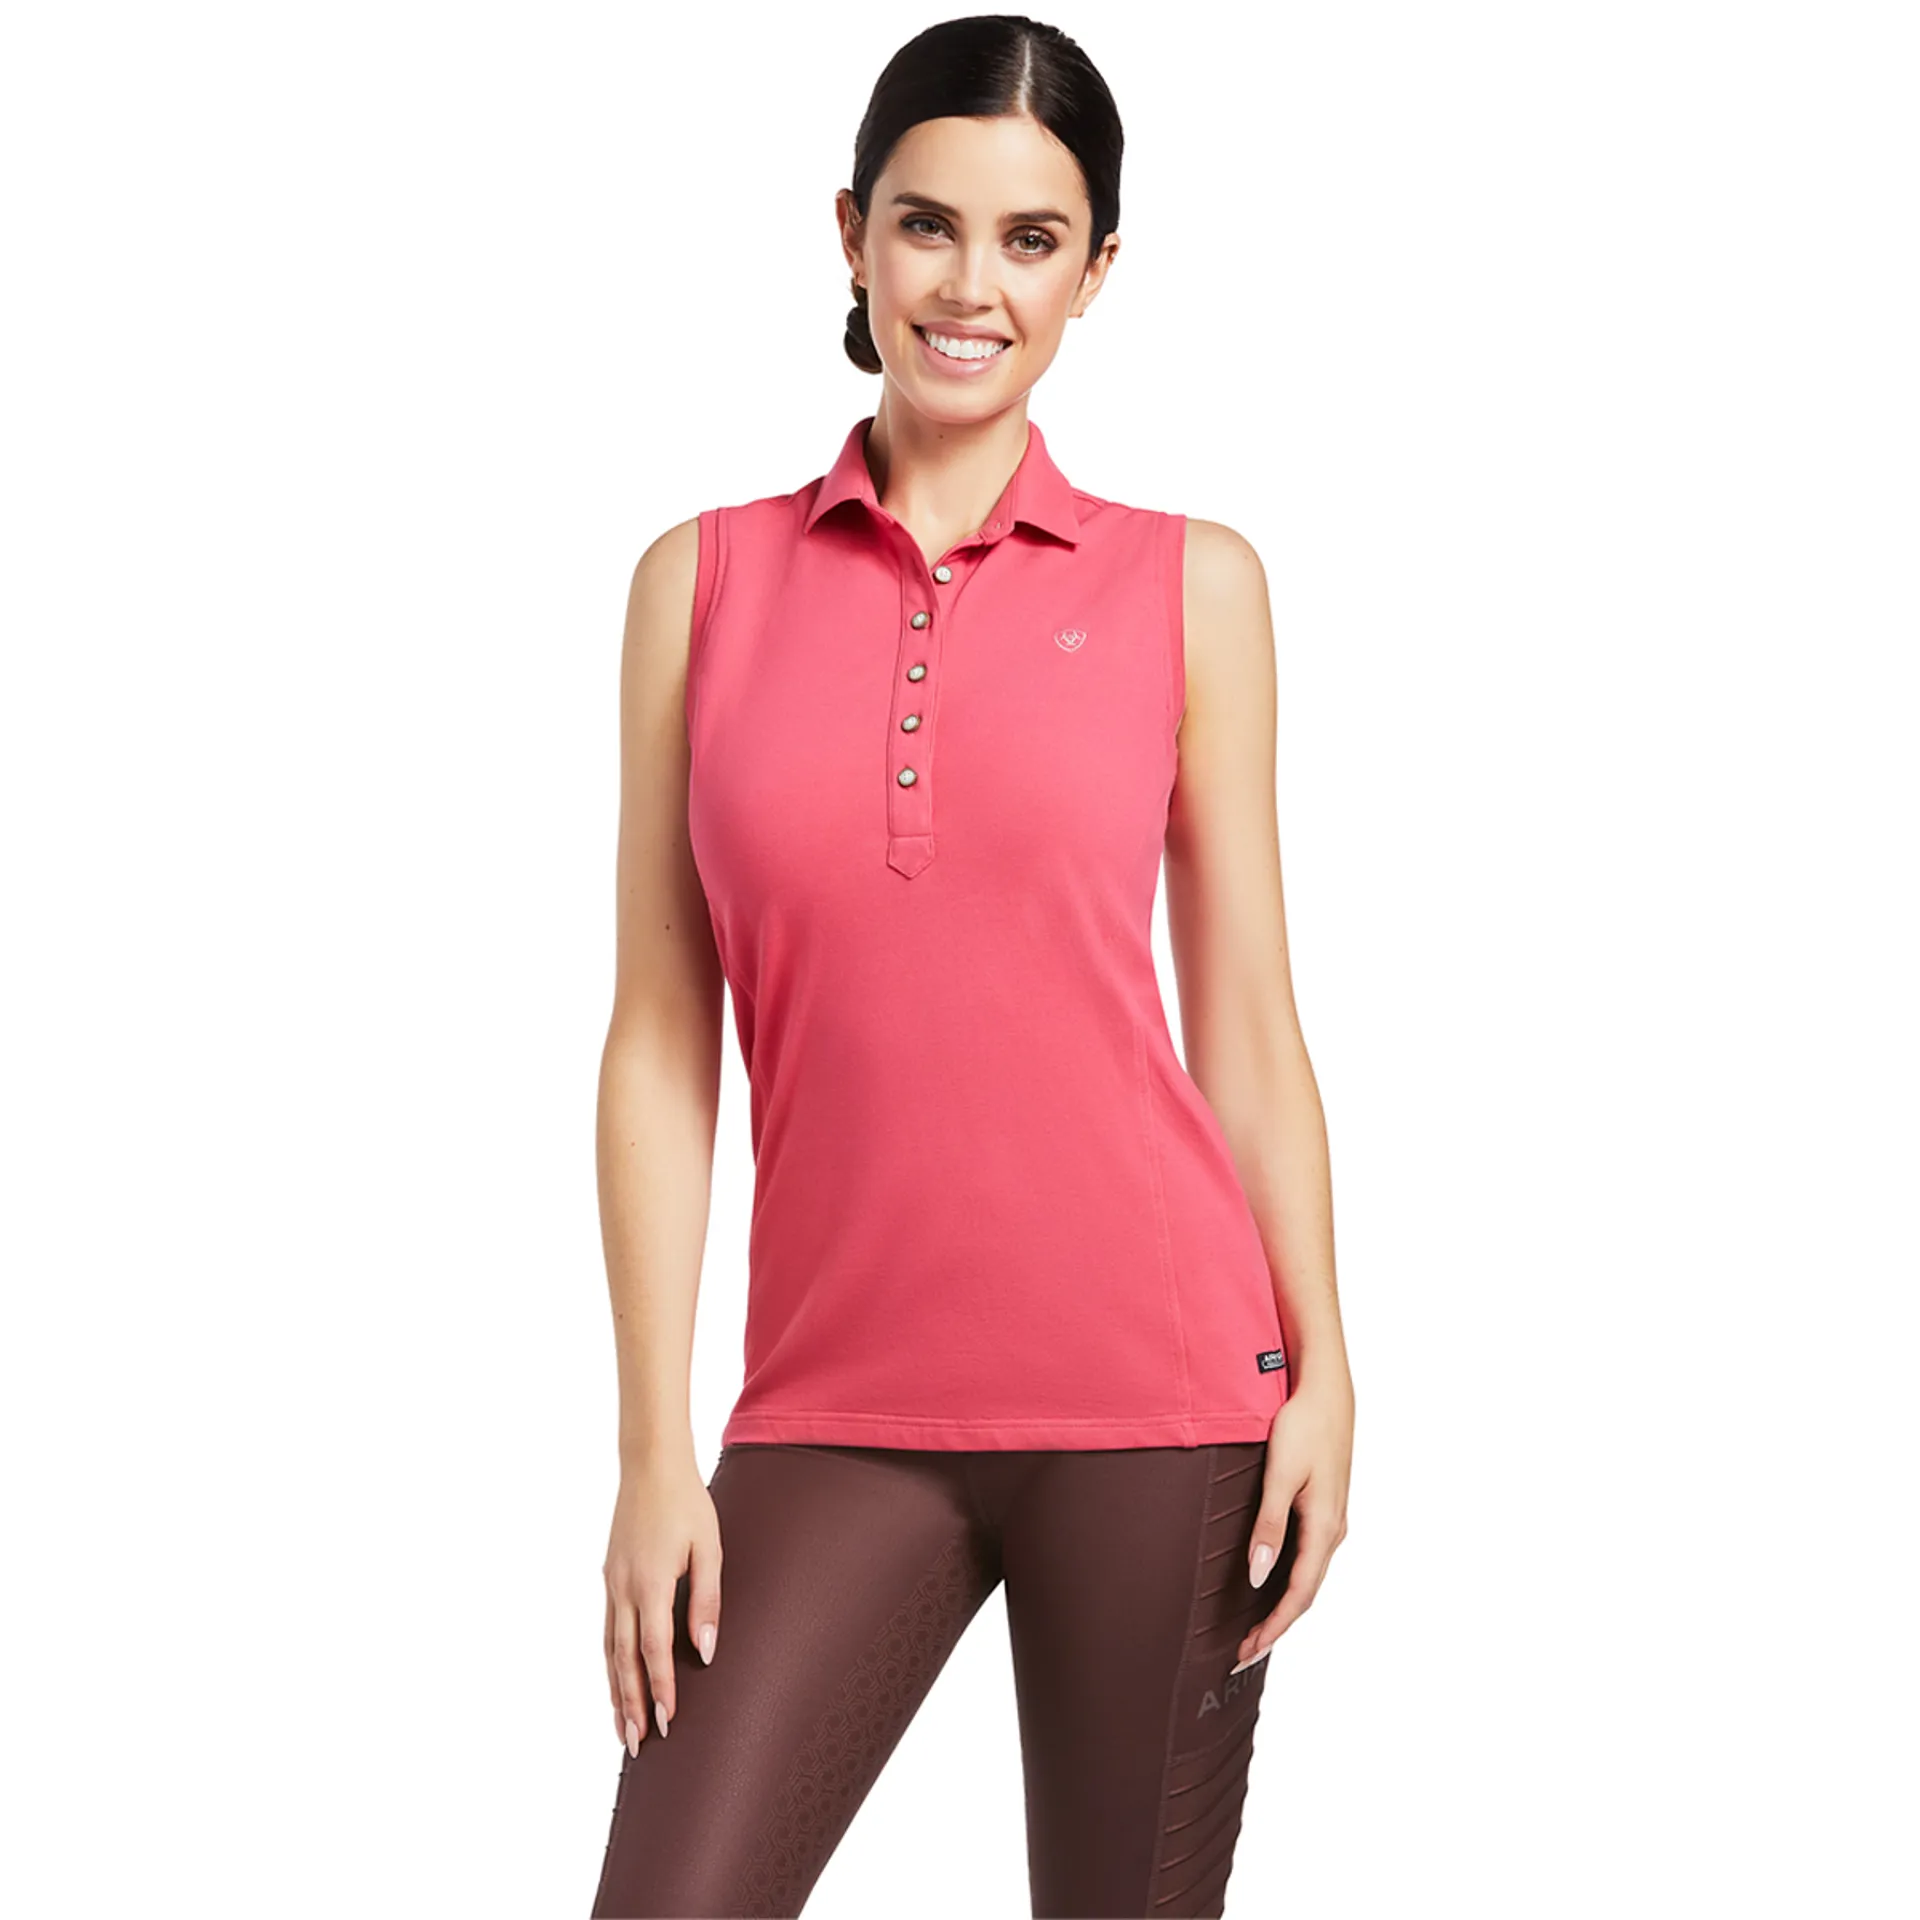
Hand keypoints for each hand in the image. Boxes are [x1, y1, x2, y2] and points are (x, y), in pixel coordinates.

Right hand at [603, 1449, 722, 1752]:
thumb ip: (708, 1601)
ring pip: (609, 1649)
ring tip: (623, 1729)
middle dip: (632, 1705)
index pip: (654, 1650)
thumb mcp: (709, 1548)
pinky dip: (609, 1662)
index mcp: (650, 1583)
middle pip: (624, 1660)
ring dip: (615, 1691)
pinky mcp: (609, 1577)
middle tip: (638, 1745)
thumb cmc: (687, 1503)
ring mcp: (611, 1584)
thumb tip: (708, 1651)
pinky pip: (606, 1630)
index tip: (668, 1722)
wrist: (650, 1464)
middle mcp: (624, 1589)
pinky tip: (614, 1679)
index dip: (662, 1688)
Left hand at [1232, 1373, 1353, 1672]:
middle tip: (1243, 1652)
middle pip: (1305, 1594)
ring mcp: (1332, 1521)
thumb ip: (1269, 1526)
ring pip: (1309, 1577)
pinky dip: (1291, 1582)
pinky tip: (1273, 1583)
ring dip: (1283, 1607)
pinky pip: (1310, 1558)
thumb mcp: (1280, 1474)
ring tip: (1254, 1628)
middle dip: (1276, 1627)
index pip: (1298, 1596)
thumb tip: (1258, 1576)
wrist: (1327, 1391)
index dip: (1273, 1629)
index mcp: (1324, 1528)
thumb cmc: (1302, 1426)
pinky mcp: (1325, 1508)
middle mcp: (1333, 1531)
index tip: (1248, 1653)